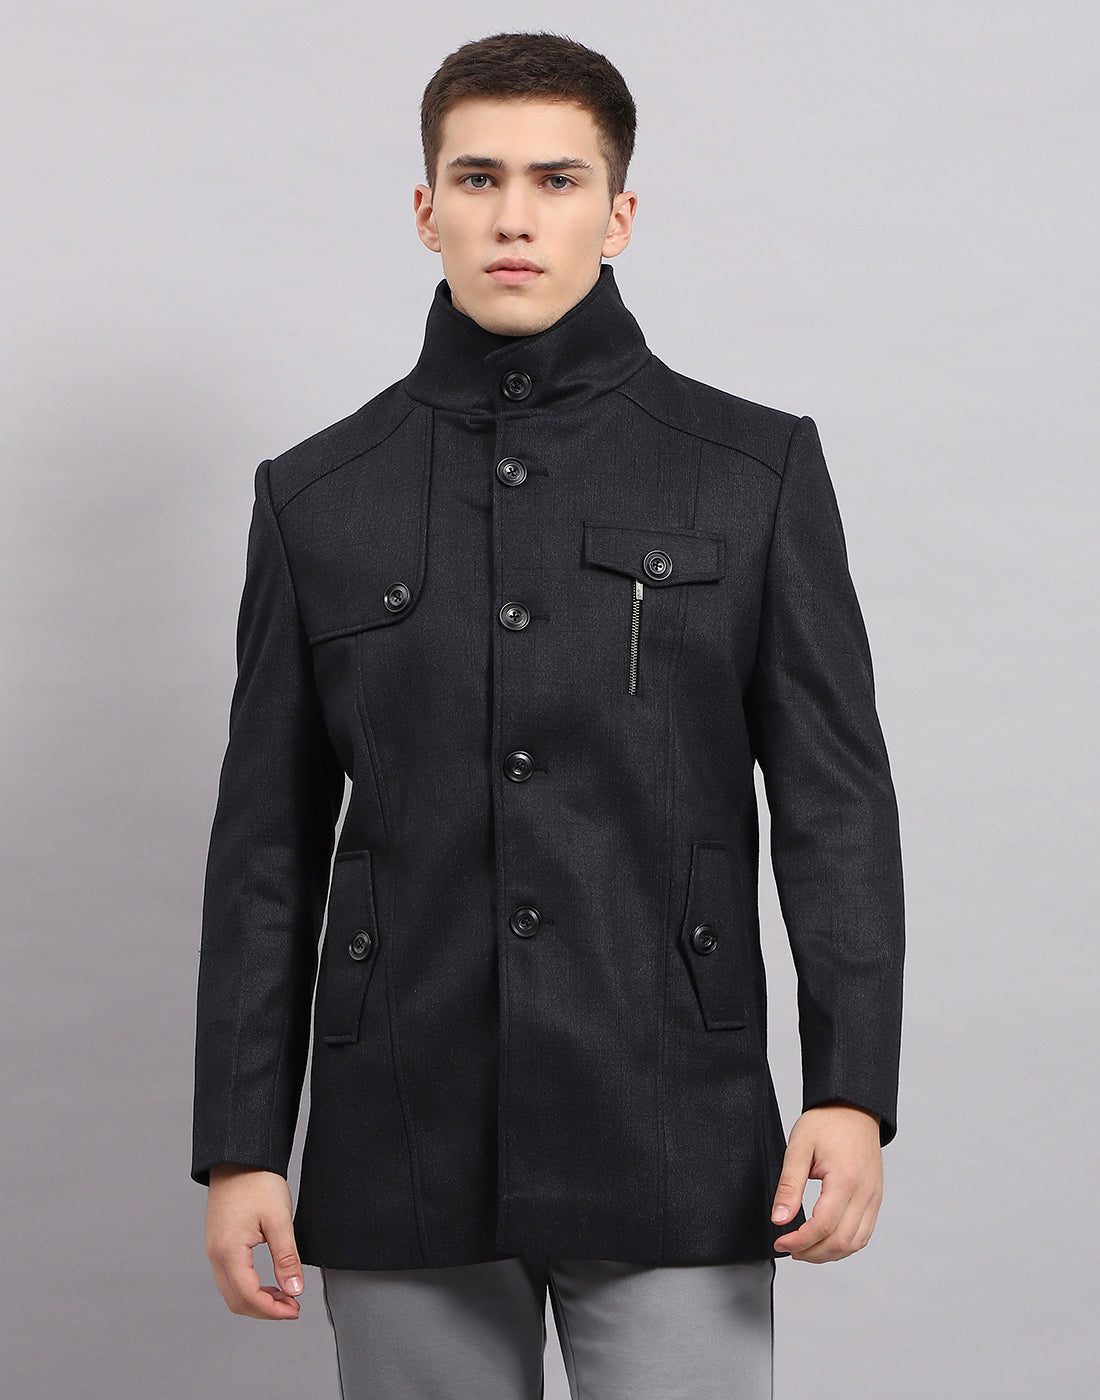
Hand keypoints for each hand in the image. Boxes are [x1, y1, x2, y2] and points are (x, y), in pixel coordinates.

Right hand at [205, 1164, 305, 1318]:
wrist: (238, 1158)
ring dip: (257, 1301)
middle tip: (293, 1308)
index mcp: (229, 1251)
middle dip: (265, 1311)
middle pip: (236, 1301)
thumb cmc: (258, 1182)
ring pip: (232, 1292)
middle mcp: (216, 1256)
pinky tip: (269, 1284)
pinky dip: (249, 1289)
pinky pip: (230, 1279)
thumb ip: (287, 1258)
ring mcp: (214, 1251)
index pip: (248, 1296)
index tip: (295, 1310)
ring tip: (285, 1297)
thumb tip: (295, 1290)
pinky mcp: (218, 1245)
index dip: (273, 1310)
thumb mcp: (279, 1219)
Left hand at [770, 1101, 882, 1262]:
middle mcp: (865, 1193)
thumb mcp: (798, 1148)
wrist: (852, 1108)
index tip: (780, 1241)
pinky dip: (845, 1245)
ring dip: (829, 1253)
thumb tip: (779, 1219)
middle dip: (812, 1252)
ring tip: (804, 1248)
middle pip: (841, 1242)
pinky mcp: (875, 1199)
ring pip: (855, 1243)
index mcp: (845, 1180)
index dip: (799, 1240)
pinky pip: (864, 1234)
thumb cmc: (826, 1123)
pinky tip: (825, 1241)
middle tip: (788, 1247)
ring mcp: (874, 1198)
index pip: (823, 1226)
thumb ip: (789, 1186)